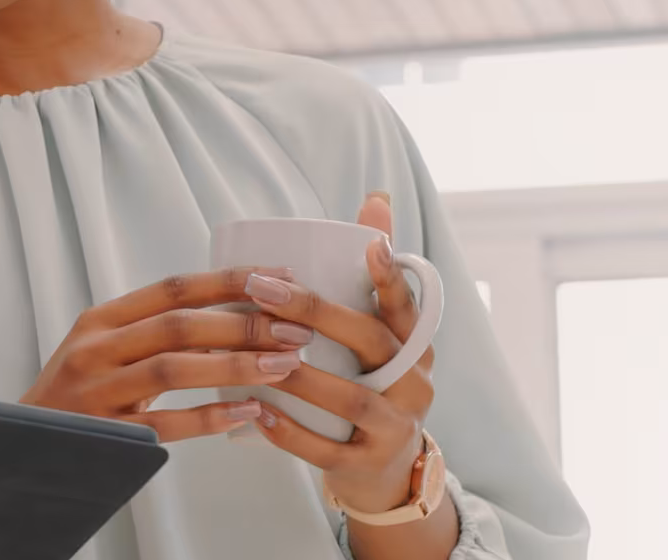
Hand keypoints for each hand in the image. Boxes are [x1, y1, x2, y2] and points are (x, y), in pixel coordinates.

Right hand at [21, 266, 314, 441]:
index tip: (280, 279)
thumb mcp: (105, 350)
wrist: (27, 442)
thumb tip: (233, 315)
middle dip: (244, 324)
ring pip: (172, 368)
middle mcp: (96, 348)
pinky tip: (247, 412)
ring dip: (234, 365)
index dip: (229, 281)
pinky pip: (164, 424)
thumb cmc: (78, 393)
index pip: (173, 289)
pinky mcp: (105, 433)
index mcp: (101, 319)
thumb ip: (153, 332)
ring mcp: (97, 391)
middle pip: (178, 324)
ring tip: (283, 366)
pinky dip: (209, 416)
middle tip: (296, 330)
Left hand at [243, 192, 436, 513]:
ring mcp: (396, 426)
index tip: (372, 246)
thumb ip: (369, 275)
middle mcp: (414, 382)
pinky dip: (291, 433)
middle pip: (370, 342)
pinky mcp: (369, 465)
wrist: (386, 472)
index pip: (407, 304)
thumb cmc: (371, 382)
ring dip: (299, 375)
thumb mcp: (378, 334)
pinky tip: (256, 412)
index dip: (391, 276)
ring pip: (350, 399)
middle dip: (315, 313)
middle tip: (264, 290)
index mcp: (413, 344)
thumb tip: (376, 195)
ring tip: (253, 356)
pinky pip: (329, 450)